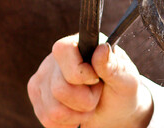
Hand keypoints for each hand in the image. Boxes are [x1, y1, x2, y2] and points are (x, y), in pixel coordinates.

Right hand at [27, 35, 152, 127]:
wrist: (113, 111)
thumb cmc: (120, 90)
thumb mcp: (126, 79)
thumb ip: (114, 66)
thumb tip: (101, 49)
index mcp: (78, 42)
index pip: (63, 51)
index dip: (81, 73)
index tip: (97, 79)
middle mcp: (56, 56)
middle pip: (59, 88)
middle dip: (84, 100)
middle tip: (96, 94)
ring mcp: (43, 75)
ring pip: (52, 108)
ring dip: (76, 114)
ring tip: (87, 105)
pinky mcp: (37, 94)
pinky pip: (46, 118)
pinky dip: (66, 123)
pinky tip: (75, 113)